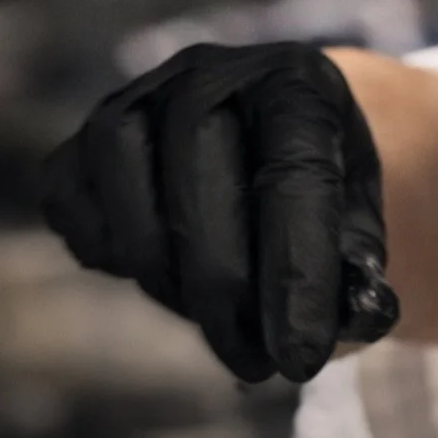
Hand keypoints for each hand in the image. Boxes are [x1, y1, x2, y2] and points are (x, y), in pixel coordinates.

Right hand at [41, 42, 399, 383]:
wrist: (278, 148)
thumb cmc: (324, 202)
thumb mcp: (364, 233)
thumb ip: (362, 278)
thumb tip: (357, 319)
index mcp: (298, 85)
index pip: (293, 177)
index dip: (295, 277)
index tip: (301, 358)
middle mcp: (211, 74)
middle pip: (199, 181)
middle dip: (225, 289)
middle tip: (258, 363)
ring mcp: (138, 98)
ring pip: (128, 191)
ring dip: (168, 279)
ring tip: (219, 326)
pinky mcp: (85, 139)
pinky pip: (74, 203)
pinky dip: (108, 253)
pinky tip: (162, 282)